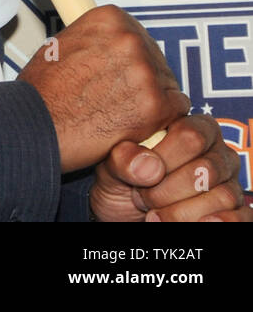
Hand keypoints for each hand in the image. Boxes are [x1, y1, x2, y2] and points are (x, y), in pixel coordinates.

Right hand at [18, 5, 188, 172]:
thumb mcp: (62, 44)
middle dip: (144, 78)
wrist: (36, 124)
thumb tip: (110, 46)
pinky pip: (178, 109)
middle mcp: (129, 39)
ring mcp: (144, 71)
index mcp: (108, 20)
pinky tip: (139, 123)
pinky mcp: (155, 105)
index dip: (133, 58)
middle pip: (157, 59)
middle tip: (122, 97)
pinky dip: (163, 119)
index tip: (123, 72)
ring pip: (169, 84)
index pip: (140, 36)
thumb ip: (96, 41)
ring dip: (154, 99)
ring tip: (126, 112)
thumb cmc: (43, 90)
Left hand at [90, 113, 251, 222]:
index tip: (140, 175)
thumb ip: (123, 158)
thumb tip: (150, 167)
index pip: (190, 135)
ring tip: (155, 214)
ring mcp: (230, 181)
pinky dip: (217, 223)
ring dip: (184, 211)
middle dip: (169, 189)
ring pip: (223, 195)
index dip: (164, 158)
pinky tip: (194, 225)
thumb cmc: (123, 178)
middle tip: (143, 198)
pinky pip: (240, 216)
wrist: (125, 209)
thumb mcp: (112, 165)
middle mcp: (217, 151)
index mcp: (190, 127)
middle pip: (206, 168)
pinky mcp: (237, 209)